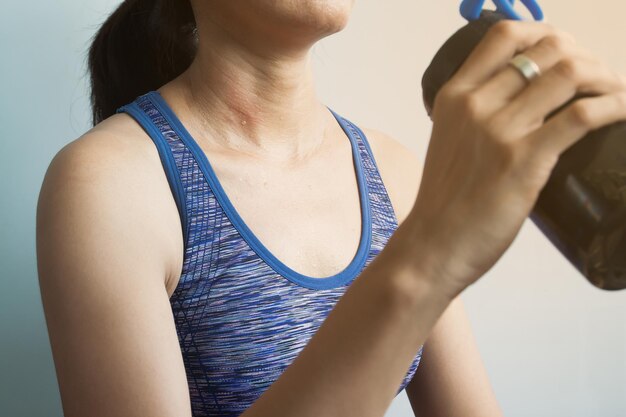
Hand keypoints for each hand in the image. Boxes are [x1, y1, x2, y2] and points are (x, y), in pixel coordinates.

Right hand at [404, 19, 625, 298]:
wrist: (433, 245)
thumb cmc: (443, 202)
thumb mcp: (449, 143)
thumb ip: (475, 118)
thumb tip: (522, 107)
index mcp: (454, 96)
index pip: (503, 35)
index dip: (543, 32)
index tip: (563, 51)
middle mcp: (475, 104)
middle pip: (547, 49)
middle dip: (585, 56)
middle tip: (598, 80)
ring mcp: (499, 130)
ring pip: (569, 74)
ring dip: (605, 78)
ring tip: (615, 95)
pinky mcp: (524, 160)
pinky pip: (580, 116)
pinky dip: (612, 106)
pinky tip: (622, 110)